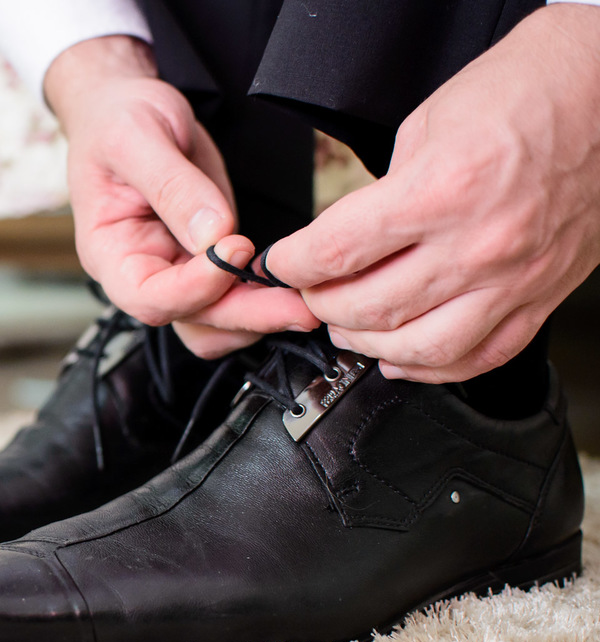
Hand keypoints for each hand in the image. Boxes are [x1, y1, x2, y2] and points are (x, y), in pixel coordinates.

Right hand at [44, 37, 316, 357]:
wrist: (122, 107)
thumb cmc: (116, 119)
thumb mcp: (137, 138)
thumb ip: (172, 185)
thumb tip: (213, 233)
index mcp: (108, 252)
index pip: (147, 296)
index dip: (196, 286)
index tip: (237, 248)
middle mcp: (140, 273)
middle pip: (191, 317)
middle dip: (246, 313)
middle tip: (299, 304)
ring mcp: (174, 271)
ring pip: (215, 321)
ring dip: (259, 316)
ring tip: (304, 298)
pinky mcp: (204, 262)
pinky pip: (231, 299)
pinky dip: (262, 300)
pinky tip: (292, 283)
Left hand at [265, 5, 599, 382]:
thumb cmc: (519, 94)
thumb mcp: (426, 126)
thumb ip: (381, 195)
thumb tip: (343, 244)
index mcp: (442, 190)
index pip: (336, 252)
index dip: (292, 264)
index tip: (280, 264)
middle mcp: (480, 243)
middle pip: (370, 307)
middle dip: (323, 305)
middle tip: (311, 294)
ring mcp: (516, 278)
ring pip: (421, 346)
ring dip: (369, 344)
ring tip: (348, 327)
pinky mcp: (543, 295)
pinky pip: (480, 356)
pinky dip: (432, 366)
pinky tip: (402, 357)